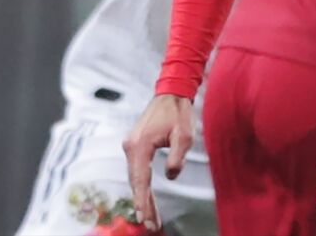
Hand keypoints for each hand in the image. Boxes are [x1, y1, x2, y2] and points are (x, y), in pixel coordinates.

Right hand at [122, 93, 192, 230]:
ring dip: (142, 196)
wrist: (170, 93)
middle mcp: (130, 147)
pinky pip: (137, 170)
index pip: (140, 179)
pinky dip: (142, 185)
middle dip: (143, 204)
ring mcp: (130, 146)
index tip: (145, 217)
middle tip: (151, 224)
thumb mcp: (184, 135)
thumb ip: (177, 157)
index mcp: (140, 145)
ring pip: (135, 177)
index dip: (143, 200)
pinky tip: (147, 198)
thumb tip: (171, 175)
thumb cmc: (179, 112)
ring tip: (150, 217)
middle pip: (135, 182)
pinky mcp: (135, 145)